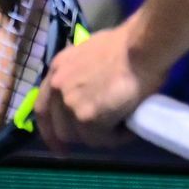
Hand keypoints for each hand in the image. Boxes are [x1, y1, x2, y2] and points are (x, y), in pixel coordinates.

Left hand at [34, 24, 160, 151]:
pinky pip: (103, 139)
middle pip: (61, 128)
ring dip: (102, 137)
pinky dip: (118, 137)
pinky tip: (131, 128)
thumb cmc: (131, 43)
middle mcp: (57, 87)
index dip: (51, 129)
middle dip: (81, 135)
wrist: (144, 46)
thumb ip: (84, 71)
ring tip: (123, 128)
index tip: (60, 144)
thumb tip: (93, 86)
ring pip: (83, 137)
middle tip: (103, 134)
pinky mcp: (88, 118)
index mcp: (57, 68)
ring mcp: (70, 104)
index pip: (44, 108)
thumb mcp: (94, 52)